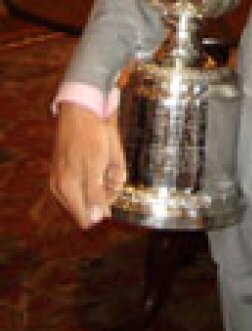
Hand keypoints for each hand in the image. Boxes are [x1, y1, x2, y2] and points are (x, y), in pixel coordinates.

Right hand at [49, 103, 125, 228]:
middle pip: (89, 207)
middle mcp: (61, 189)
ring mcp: (61, 180)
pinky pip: (83, 183)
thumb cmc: (92, 136)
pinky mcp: (63, 172)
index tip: (111, 187)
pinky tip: (100, 161)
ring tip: (106, 163)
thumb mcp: (98, 165)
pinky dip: (96, 175)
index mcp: (68, 189)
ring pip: (89, 194)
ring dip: (102, 183)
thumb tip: (97, 220)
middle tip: (110, 171)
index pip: (86, 219)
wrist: (80, 110)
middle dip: (105, 193)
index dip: (103, 208)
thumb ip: (96, 194)